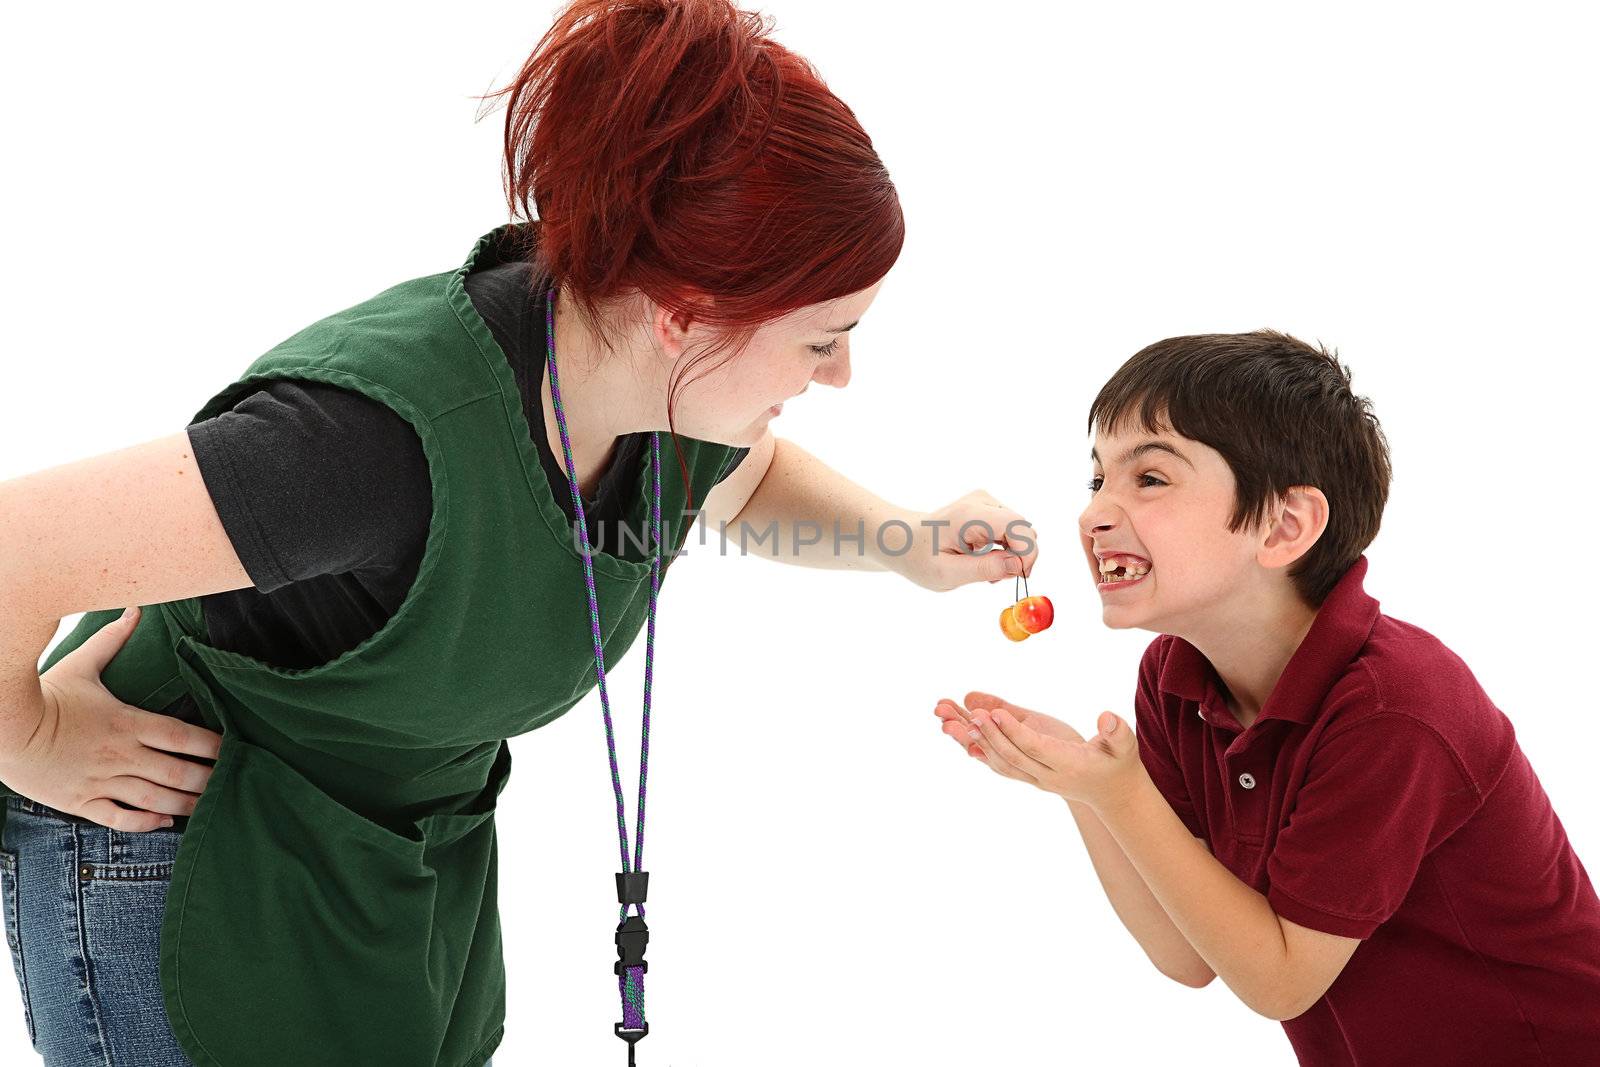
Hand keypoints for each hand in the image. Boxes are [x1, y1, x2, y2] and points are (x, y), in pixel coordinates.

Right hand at [0, 606, 222, 831]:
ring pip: (154, 799)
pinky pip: (120, 819)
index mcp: (127, 722)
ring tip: (208, 805)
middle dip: (207, 779)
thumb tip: (134, 609)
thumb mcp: (80, 664)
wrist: (3, 729)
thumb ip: (112, 640)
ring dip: (185, 804)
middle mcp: (120, 754)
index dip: (211, 745)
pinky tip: (165, 821)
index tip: (233, 748)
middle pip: (176, 772)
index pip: (181, 736)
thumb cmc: (45, 696)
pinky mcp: (81, 802)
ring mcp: (101, 781)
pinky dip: (146, 823)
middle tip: (231, 781)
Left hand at [890, 490, 1038, 591]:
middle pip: (1023, 528)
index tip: (1019, 576)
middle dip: (1019, 557)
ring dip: (1012, 555)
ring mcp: (986, 502)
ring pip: (1020, 531)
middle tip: (995, 579)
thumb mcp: (947, 574)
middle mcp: (981, 501)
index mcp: (969, 515)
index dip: (1027, 553)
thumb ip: (984, 569)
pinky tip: (985, 560)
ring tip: (984, 571)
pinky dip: (1006, 549)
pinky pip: (1012, 531)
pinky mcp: (989, 509)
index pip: (1017, 527)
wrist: (902, 539)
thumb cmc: (919, 557)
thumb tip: (1018, 566)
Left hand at [935, 690, 1143, 809]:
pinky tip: (960, 736)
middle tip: (967, 713)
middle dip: (988, 734)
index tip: (995, 712)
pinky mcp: (1028, 774)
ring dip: (973, 741)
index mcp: (1067, 765)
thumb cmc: (1118, 763)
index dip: (1014, 731)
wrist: (1112, 793)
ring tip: (948, 720)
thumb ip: (1117, 732)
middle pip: (1011, 756)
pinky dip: (979, 750)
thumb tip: (1107, 718)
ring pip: (999, 761)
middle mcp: (1046, 775)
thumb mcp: (1124, 746)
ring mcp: (1034, 778)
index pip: (1035, 748)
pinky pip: (999, 764)